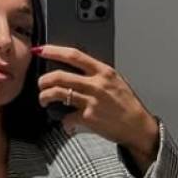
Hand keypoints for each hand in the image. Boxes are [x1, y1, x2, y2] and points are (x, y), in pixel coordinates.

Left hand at [34, 44, 158, 158]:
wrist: (137, 126)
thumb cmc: (127, 104)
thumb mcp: (115, 81)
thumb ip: (96, 74)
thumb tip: (75, 70)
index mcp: (103, 71)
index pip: (74, 55)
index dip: (53, 51)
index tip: (40, 50)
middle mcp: (96, 84)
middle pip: (60, 76)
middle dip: (44, 80)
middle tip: (41, 84)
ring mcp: (91, 101)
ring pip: (58, 93)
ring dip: (45, 97)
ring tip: (44, 100)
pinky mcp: (88, 117)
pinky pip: (66, 117)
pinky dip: (63, 121)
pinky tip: (66, 122)